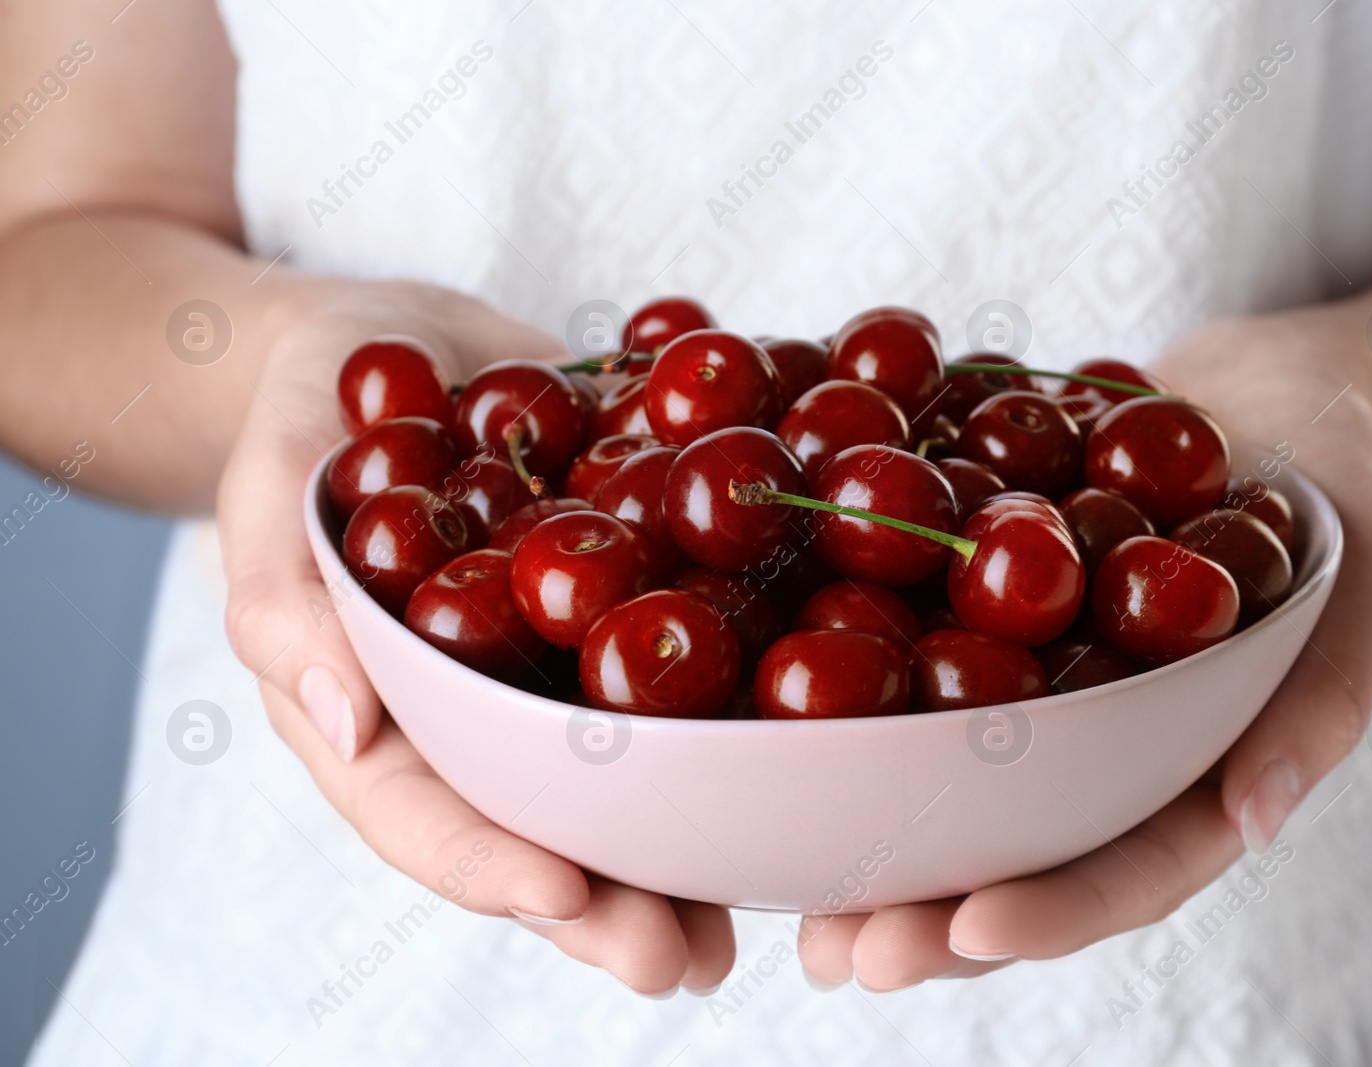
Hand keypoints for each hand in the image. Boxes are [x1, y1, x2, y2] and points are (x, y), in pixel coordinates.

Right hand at [216, 279, 734, 994]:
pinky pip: (687, 662)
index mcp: (388, 722)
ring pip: (631, 777)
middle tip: (684, 960)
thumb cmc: (302, 426)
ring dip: (696, 846)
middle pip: (547, 830)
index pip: (429, 820)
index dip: (493, 869)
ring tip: (766, 903)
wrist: (392, 348)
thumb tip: (348, 725)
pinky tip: (812, 753)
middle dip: (615, 903)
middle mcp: (487, 717)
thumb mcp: (269, 499)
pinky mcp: (635, 605)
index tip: (567, 899)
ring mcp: (564, 669)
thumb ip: (285, 609)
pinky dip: (743, 711)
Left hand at [798, 309, 1371, 990]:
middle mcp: (1105, 753)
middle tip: (841, 953)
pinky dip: (847, 712)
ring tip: (786, 897)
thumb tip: (1256, 820)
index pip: (1133, 867)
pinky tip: (769, 740)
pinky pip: (913, 673)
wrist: (1256, 389)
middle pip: (1019, 858)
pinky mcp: (978, 626)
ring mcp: (1038, 696)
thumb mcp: (1367, 570)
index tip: (972, 932)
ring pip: (950, 793)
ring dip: (871, 851)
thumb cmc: (1336, 479)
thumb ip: (1326, 689)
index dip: (1057, 911)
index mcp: (1199, 770)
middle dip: (931, 916)